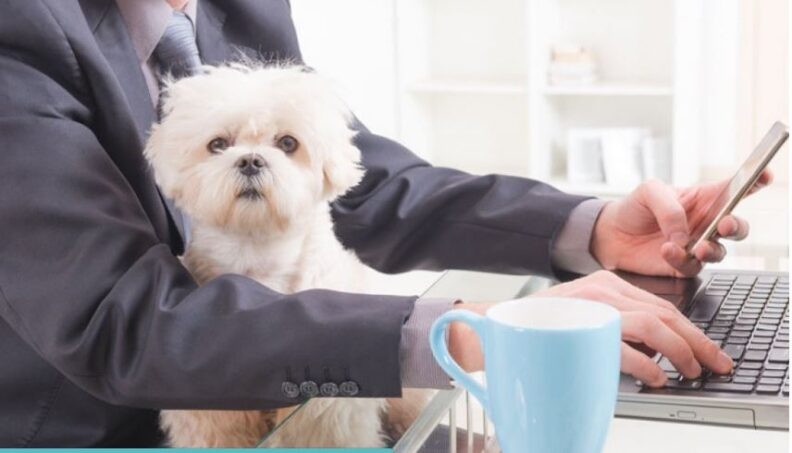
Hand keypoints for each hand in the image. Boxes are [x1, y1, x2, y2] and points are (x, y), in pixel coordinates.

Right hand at [448, 271, 733, 386]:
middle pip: (667, 312)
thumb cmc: (537, 328)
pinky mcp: (581, 324)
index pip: (662, 305)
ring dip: (681, 351)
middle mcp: (604, 289)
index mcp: (607, 284)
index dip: (692, 330)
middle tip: (714, 364)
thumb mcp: (583, 317)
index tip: (708, 351)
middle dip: (698, 342)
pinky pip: (626, 344)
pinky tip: (656, 377)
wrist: (493, 326)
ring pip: (655, 324)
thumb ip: (614, 325)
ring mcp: (593, 305)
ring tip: (690, 372)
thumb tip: (655, 352)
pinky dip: (649, 364)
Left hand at [591, 171, 772, 276]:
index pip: (735, 189)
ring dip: (710, 250)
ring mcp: (696, 246)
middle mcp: (706, 223)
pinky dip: (680, 259)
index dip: (755, 181)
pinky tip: (667, 250)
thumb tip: (683, 235)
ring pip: (720, 252)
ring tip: (695, 246)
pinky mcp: (682, 266)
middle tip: (724, 225)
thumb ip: (669, 207)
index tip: (765, 175)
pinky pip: (691, 267)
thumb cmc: (634, 208)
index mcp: (704, 199)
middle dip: (737, 227)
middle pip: (737, 227)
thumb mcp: (649, 192)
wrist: (610, 234)